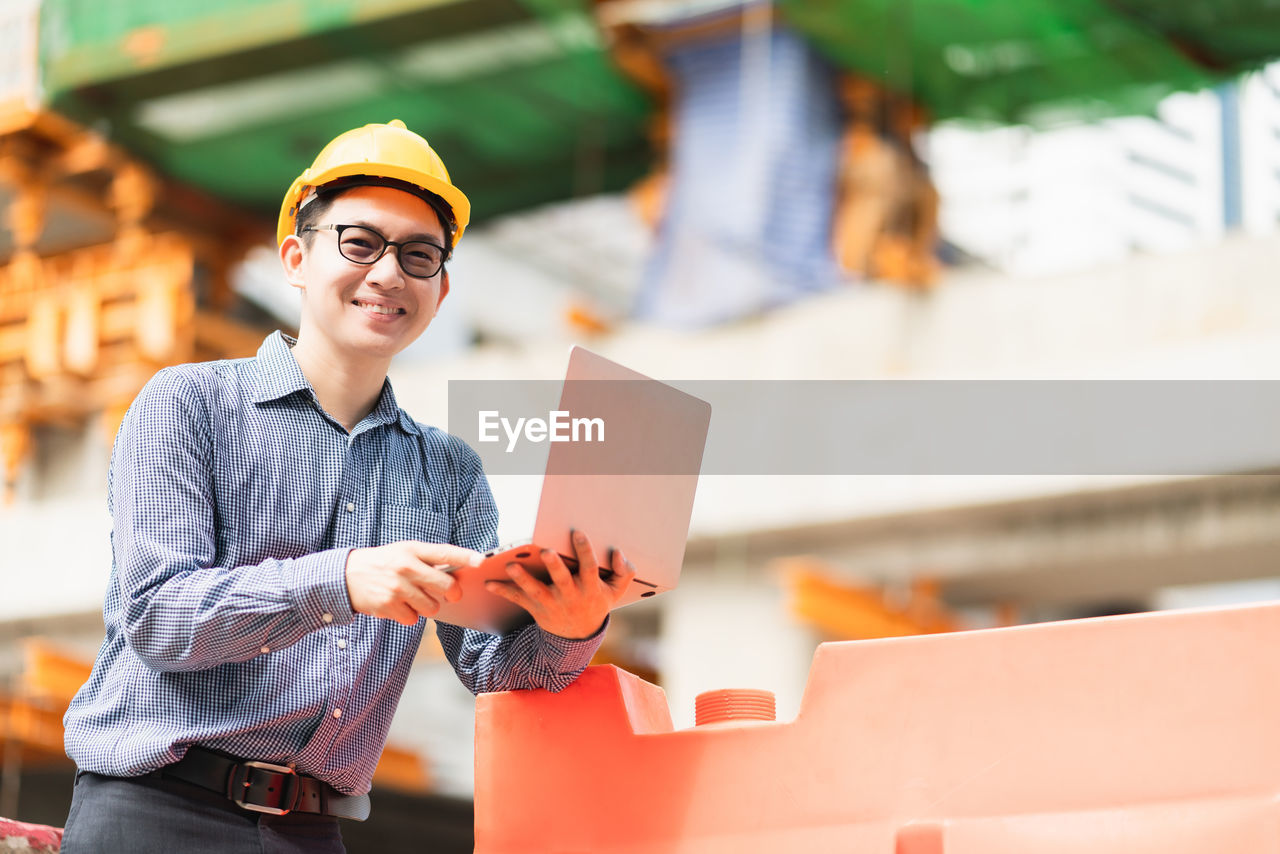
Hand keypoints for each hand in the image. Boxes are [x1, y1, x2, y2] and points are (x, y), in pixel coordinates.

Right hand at [345, 540, 481, 625]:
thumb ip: (429, 560)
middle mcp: (406, 567)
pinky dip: (409, 616)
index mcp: (412, 550)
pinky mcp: (388, 606)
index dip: (465, 557)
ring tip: (414, 597)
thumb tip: (456, 576)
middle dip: (452, 593)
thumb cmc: (384, 563)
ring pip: (432, 607)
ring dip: (428, 606)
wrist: (347, 576)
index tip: (482, 562)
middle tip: (451, 594)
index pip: (444, 552)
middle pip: (445, 585)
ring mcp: (397, 587)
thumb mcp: (404, 552)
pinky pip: (413, 619)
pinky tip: (399, 605)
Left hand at [485, 530, 636, 639]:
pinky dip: (503, 591)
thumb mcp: (616, 592)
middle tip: (547, 553)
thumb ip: (624, 572)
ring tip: (511, 567)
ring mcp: (551, 603)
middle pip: (562, 580)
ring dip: (523, 579)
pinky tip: (489, 582)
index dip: (585, 551)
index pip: (590, 568)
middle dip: (554, 567)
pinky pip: (518, 598)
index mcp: (590, 588)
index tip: (578, 533)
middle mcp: (570, 596)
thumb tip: (619, 554)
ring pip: (536, 590)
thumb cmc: (597, 603)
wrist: (578, 636)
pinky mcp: (536, 608)